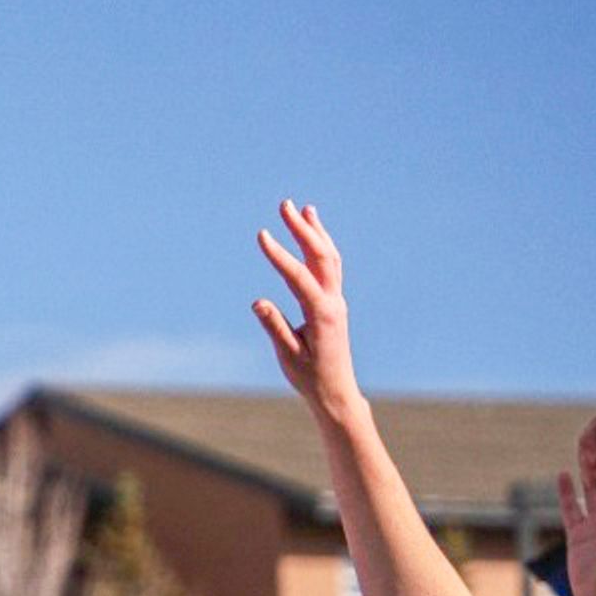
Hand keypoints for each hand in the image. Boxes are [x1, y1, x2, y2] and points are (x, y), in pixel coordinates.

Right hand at [252, 200, 353, 409]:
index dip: (279, 254)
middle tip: (285, 204)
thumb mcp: (288, 355)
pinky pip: (330, 268)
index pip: (298, 276)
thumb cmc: (309, 377)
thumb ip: (275, 327)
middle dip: (302, 228)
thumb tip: (258, 302)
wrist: (336, 391)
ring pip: (329, 257)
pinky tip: (313, 237)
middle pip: (321, 256)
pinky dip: (321, 248)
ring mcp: (336, 301)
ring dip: (316, 232)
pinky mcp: (334, 304)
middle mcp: (333, 302)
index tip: (262, 234)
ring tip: (304, 209)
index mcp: (322, 314)